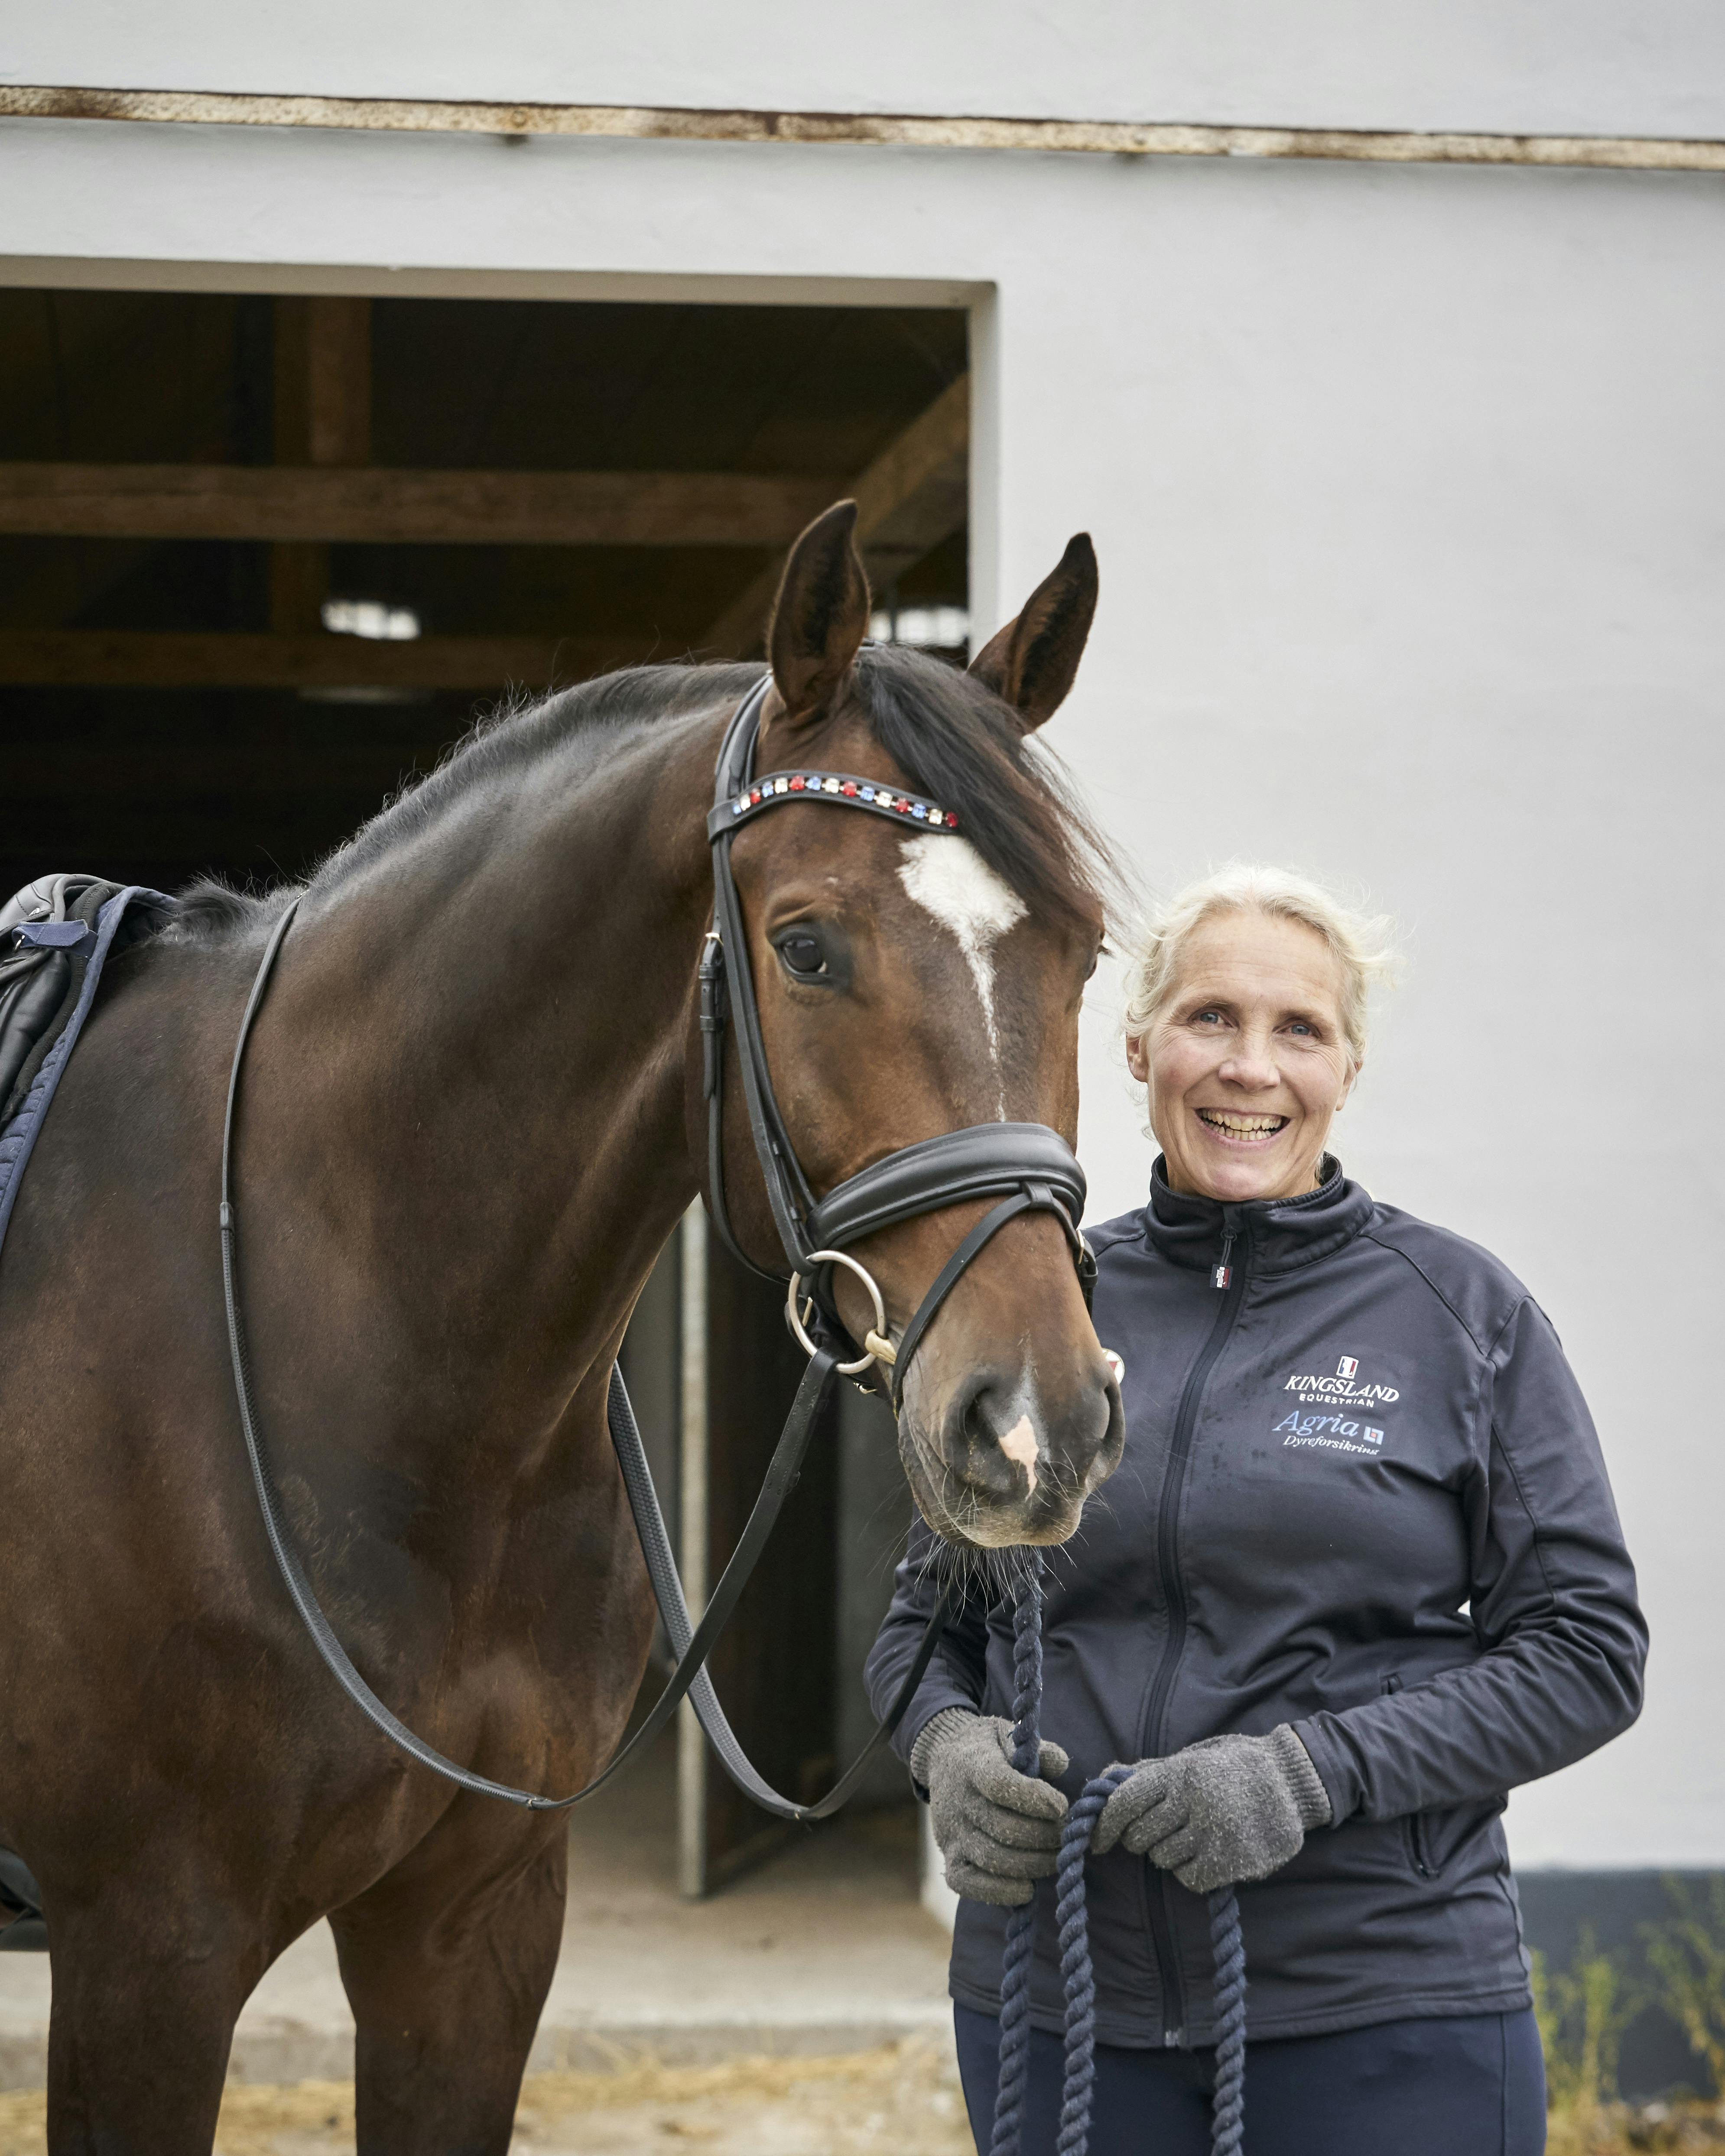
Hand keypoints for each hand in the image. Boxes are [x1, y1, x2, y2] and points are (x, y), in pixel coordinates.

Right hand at [911, 1709, 1070, 1906]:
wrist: (945, 1758)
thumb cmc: (990, 1749)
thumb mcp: (1009, 1736)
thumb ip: (1037, 1749)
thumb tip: (1059, 1764)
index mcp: (973, 1764)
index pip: (999, 1784)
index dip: (1033, 1798)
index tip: (1062, 1806)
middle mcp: (958, 1801)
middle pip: (1003, 1827)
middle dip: (1044, 1836)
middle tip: (1068, 1836)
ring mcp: (952, 1833)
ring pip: (993, 1858)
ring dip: (1032, 1863)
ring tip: (1057, 1857)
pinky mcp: (949, 1857)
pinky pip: (969, 1884)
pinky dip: (1000, 1891)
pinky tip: (1028, 1888)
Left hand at [1092, 1727, 1331, 1893]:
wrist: (1291, 1782)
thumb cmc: (1233, 1768)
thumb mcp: (1192, 1759)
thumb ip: (1150, 1772)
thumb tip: (1103, 1780)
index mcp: (1181, 1771)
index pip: (1126, 1801)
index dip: (1105, 1823)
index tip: (1097, 1839)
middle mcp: (1194, 1801)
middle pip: (1140, 1835)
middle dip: (1141, 1838)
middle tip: (1159, 1831)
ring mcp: (1214, 1833)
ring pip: (1163, 1859)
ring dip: (1169, 1853)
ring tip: (1192, 1837)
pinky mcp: (1232, 1862)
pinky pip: (1189, 1879)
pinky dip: (1192, 1872)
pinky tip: (1208, 1854)